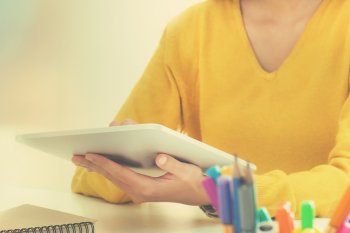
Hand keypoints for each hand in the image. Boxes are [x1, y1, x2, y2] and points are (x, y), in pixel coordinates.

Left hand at [72, 119, 210, 204]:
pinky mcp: (141, 189)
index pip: (120, 173)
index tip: (90, 154)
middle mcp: (140, 192)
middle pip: (112, 176)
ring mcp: (139, 192)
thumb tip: (159, 156)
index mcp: (147, 188)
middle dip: (94, 165)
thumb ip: (172, 165)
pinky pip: (120, 178)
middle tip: (76, 156)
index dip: (104, 163)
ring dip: (98, 168)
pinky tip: (102, 165)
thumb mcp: (185, 171)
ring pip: (114, 178)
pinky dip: (108, 170)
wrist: (199, 193)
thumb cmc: (192, 182)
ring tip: (83, 160)